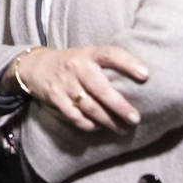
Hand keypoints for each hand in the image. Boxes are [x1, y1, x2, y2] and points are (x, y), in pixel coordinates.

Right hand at [2, 45, 148, 131]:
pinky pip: (75, 116)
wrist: (36, 66)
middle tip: (135, 119)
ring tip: (122, 129)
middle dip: (120, 106)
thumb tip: (139, 81)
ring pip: (90, 107)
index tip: (146, 75)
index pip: (110, 54)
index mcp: (88, 54)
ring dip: (108, 121)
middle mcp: (77, 67)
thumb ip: (106, 65)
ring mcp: (65, 83)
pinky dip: (88, 125)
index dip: (128, 63)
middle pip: (102, 89)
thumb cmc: (72, 63)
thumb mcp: (87, 56)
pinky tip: (99, 128)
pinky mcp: (55, 98)